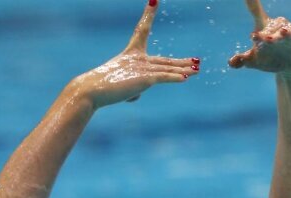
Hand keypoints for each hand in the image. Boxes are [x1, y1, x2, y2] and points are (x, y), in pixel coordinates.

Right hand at [69, 1, 197, 107]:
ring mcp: (142, 68)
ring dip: (184, 70)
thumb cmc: (102, 87)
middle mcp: (137, 58)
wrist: (92, 90)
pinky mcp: (145, 78)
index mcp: (129, 54)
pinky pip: (163, 77)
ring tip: (197, 70)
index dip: (148, 15)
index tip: (154, 1)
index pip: (141, 30)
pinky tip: (185, 78)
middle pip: (164, 60)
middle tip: (196, 61)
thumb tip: (135, 96)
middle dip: (181, 62)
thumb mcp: (118, 84)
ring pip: (167, 69)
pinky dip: (174, 77)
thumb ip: (130, 87)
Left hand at [228, 0, 290, 75]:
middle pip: (267, 26)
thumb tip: (231, 63)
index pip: (255, 9)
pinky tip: (285, 32)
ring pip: (280, 31)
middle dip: (261, 34)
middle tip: (253, 37)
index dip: (251, 0)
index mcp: (262, 28)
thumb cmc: (273, 59)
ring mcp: (289, 31)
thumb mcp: (257, 62)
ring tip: (268, 40)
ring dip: (275, 36)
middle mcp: (275, 26)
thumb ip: (244, 60)